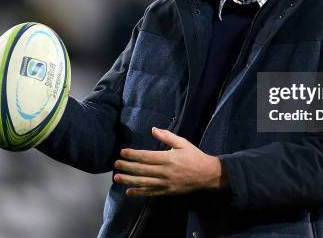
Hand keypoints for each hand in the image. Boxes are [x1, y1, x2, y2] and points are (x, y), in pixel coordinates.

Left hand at [113, 127, 228, 196]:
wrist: (207, 175)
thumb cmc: (194, 156)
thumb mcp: (183, 143)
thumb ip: (167, 136)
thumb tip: (153, 129)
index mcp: (168, 158)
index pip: (146, 156)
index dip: (133, 154)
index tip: (122, 152)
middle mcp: (165, 172)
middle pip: (142, 169)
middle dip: (127, 166)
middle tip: (115, 164)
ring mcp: (166, 183)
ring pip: (144, 182)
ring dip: (129, 180)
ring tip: (117, 178)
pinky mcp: (167, 192)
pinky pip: (151, 193)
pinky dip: (139, 193)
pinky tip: (129, 192)